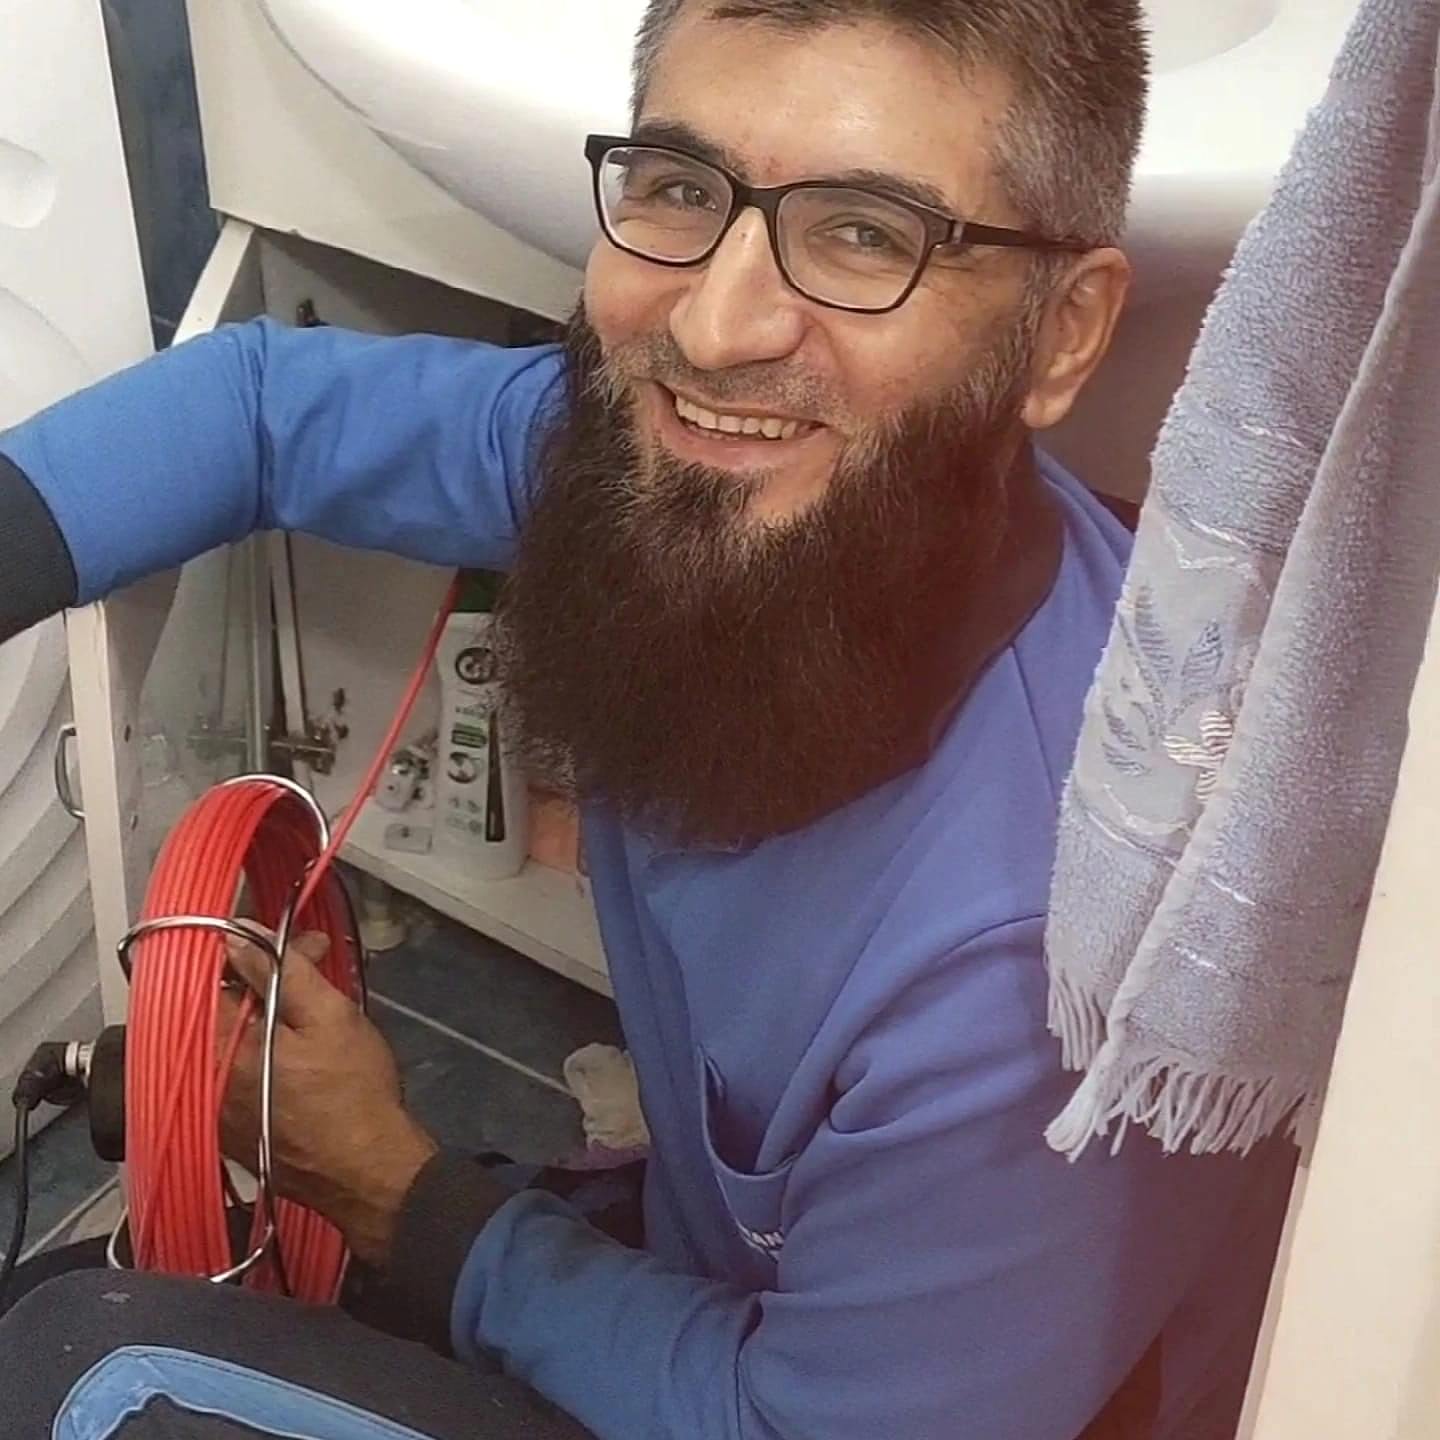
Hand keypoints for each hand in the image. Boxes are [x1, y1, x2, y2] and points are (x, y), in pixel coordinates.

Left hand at [216, 928, 437, 1268]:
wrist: (368, 1172)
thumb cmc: (352, 1089)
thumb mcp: (329, 1016)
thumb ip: (283, 972)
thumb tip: (239, 937)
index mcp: (220, 1047)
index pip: (209, 978)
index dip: (247, 950)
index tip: (286, 943)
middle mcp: (201, 1081)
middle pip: (215, 1009)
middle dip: (257, 979)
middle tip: (311, 964)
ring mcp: (213, 1111)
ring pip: (224, 1041)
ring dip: (257, 1015)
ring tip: (305, 1005)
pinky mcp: (230, 1133)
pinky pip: (229, 1074)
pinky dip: (253, 1050)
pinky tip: (290, 1047)